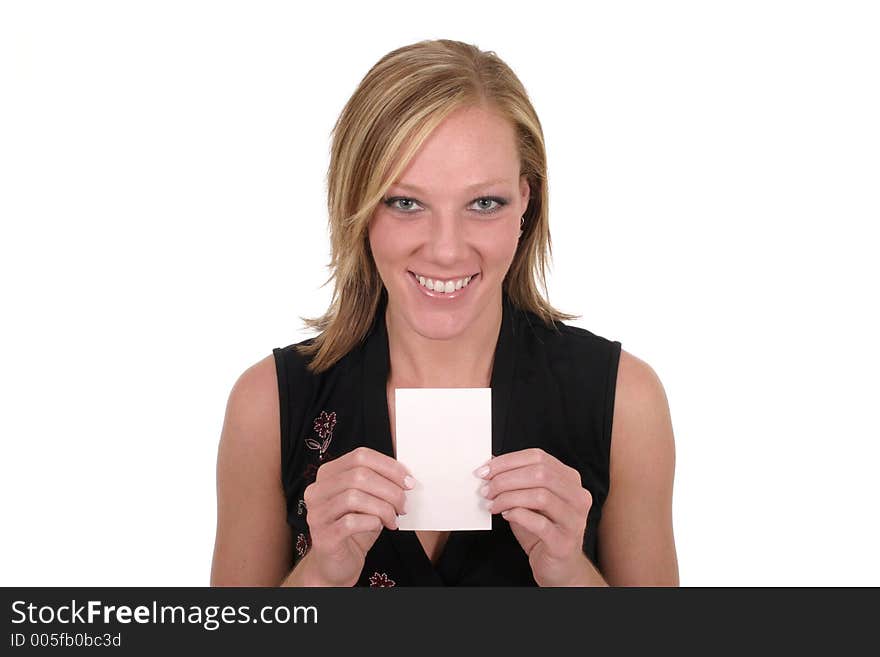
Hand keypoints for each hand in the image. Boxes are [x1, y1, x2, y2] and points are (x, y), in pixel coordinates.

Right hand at [300, 446, 413, 585]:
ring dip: (383, 508)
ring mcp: (317, 513)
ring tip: (393, 519)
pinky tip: (379, 527)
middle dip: (390, 490)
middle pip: (359, 475)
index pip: (360, 456)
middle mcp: (317, 490)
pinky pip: (350, 522)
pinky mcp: (323, 537)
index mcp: (328, 474)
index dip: (389, 467)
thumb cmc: (355, 528)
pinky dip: (371, 522)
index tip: (408, 482)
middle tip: (404, 505)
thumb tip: (406, 477)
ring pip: (354, 497)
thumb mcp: (368, 500)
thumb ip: (379, 484)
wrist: (338, 563)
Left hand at [478, 448, 592, 585]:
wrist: (558, 567)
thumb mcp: (528, 501)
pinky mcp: (565, 542)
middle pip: (540, 474)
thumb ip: (516, 481)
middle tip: (486, 489)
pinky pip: (540, 523)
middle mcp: (578, 496)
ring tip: (492, 504)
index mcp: (569, 480)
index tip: (485, 470)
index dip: (508, 461)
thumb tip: (490, 465)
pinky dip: (518, 515)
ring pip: (540, 496)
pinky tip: (506, 516)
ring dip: (508, 497)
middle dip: (506, 479)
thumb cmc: (542, 531)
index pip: (538, 457)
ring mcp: (574, 520)